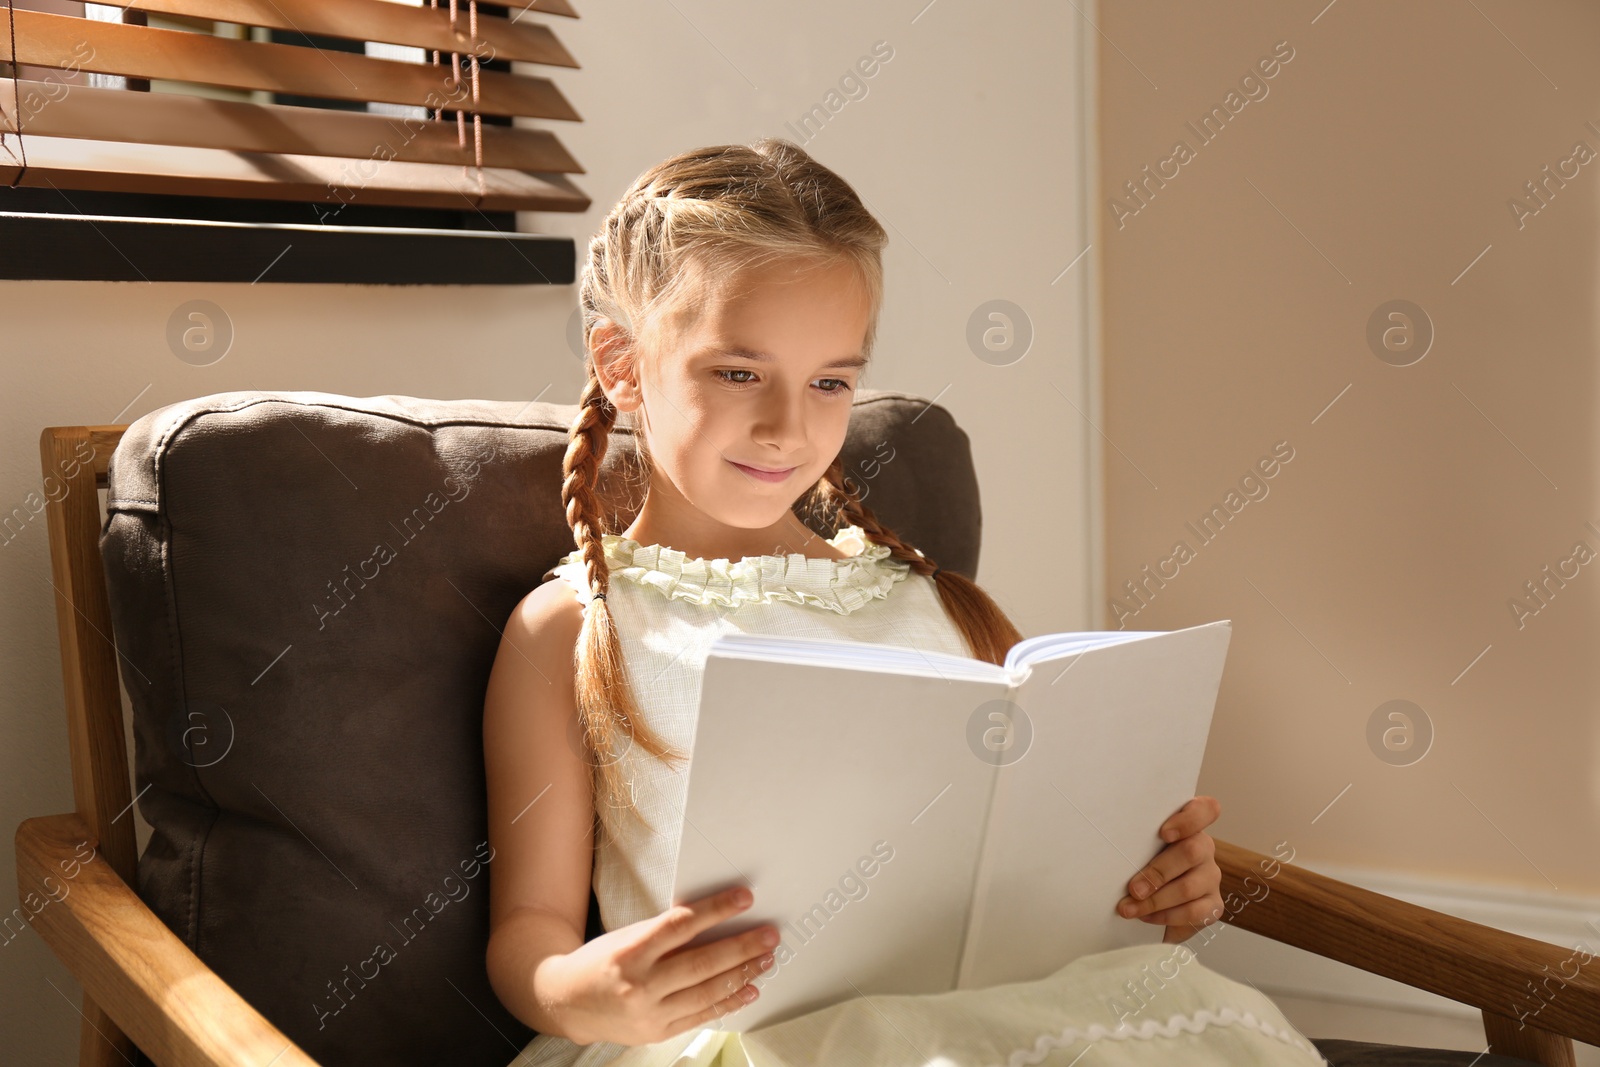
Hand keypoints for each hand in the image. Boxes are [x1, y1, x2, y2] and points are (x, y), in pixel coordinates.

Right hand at [537, 885, 778, 1045]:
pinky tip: (749, 989)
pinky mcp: (657, 1032)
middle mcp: (640, 985)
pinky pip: (701, 1016)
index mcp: (630, 952)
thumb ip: (665, 933)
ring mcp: (649, 1013)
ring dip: (742, 974)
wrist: (565, 1002)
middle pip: (701, 963)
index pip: (681, 925)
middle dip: (741, 947)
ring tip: (766, 959)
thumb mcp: (627, 937)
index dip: (716, 910)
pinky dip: (729, 1003)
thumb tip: (713, 920)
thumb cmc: (599, 961)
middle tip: (770, 935)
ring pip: (706, 992)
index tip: (744, 898)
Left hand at [1116, 795, 1223, 944]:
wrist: (1151, 905)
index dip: (1189, 819)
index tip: (1164, 833)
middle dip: (1158, 872)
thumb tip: (1106, 846)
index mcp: (1188, 827)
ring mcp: (1210, 876)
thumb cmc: (1139, 866)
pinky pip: (1194, 912)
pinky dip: (1165, 916)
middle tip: (1133, 888)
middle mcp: (1203, 848)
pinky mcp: (1213, 904)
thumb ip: (1134, 842)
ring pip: (1189, 887)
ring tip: (1129, 908)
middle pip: (1192, 851)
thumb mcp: (1137, 849)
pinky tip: (1146, 916)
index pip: (1206, 810)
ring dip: (1155, 900)